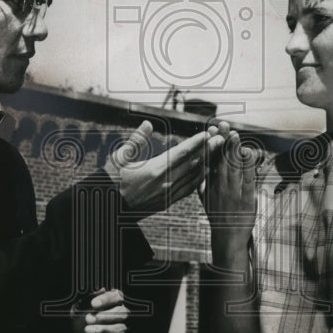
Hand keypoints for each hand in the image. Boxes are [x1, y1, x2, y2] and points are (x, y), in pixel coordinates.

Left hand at [72, 288, 128, 332]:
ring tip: (88, 330)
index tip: (94, 304)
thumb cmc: (80, 323)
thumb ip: (88, 298)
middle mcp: (121, 315)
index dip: (106, 300)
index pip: (117, 296)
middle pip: (123, 313)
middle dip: (104, 316)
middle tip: (88, 319)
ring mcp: (124, 330)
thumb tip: (100, 290)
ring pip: (122, 329)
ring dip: (103, 330)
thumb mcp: (79, 309)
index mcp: (112, 303)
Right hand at [104, 120, 223, 215]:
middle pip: (192, 164)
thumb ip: (137, 140)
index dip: (197, 143)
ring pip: (194, 177)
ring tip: (218, 152)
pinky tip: (206, 171)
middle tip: (222, 139)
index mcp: (154, 169)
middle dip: (208, 150)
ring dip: (207, 163)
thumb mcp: (120, 157)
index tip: (208, 133)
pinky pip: (189, 189)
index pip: (181, 153)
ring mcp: (168, 194)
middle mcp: (165, 183)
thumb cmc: (113, 180)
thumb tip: (148, 124)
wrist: (110, 208)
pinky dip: (200, 178)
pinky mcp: (168, 202)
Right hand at [200, 121, 257, 237]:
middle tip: (223, 125)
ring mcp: (233, 192)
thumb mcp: (206, 201)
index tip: (212, 131)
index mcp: (209, 185)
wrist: (228, 238)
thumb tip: (200, 173)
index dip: (211, 145)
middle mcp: (219, 187)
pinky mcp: (247, 198)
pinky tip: (249, 153)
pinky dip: (248, 165)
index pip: (210, 161)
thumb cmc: (218, 219)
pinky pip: (248, 178)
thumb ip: (204, 186)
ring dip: (234, 149)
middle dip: (222, 141)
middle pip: (220, 160)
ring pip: (233, 167)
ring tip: (234, 134)